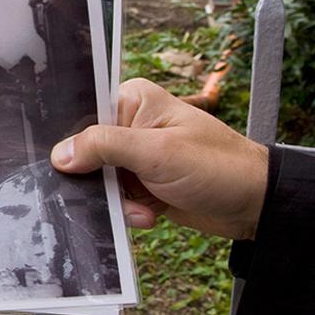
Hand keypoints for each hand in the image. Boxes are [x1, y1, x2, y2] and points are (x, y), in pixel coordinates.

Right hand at [50, 78, 268, 239]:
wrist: (255, 205)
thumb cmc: (218, 166)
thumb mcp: (157, 152)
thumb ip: (104, 146)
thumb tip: (59, 154)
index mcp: (132, 100)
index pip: (83, 113)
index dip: (72, 139)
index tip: (68, 163)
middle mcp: (130, 124)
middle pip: (85, 151)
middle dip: (97, 179)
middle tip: (115, 193)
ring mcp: (134, 155)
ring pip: (97, 180)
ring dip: (115, 201)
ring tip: (144, 208)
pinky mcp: (140, 182)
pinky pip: (114, 199)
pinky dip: (127, 211)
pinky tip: (150, 214)